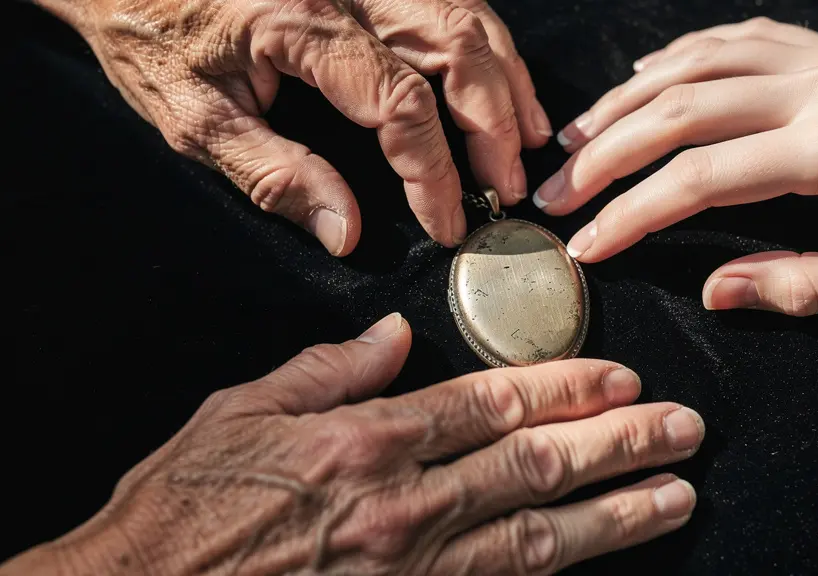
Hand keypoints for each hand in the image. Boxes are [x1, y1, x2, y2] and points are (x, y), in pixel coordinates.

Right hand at [2, 313, 702, 575]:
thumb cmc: (181, 513)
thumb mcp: (237, 414)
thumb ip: (327, 371)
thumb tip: (396, 338)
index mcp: (362, 443)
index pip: (489, 403)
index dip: (565, 387)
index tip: (620, 378)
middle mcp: (400, 507)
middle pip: (534, 466)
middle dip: (619, 445)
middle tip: (682, 428)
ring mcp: (412, 572)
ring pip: (538, 538)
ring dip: (615, 515)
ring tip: (676, 495)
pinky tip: (598, 562)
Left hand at [39, 0, 551, 255]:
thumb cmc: (153, 38)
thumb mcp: (195, 120)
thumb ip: (274, 176)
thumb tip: (347, 234)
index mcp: (300, 22)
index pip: (398, 100)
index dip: (433, 169)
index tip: (447, 223)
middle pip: (454, 43)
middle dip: (494, 121)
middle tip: (510, 184)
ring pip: (464, 13)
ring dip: (506, 80)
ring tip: (529, 140)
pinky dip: (487, 46)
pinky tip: (503, 84)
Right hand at [533, 17, 817, 315]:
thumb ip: (804, 287)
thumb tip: (715, 291)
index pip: (702, 176)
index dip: (631, 213)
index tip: (586, 244)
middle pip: (680, 107)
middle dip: (605, 154)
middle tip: (553, 192)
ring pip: (695, 61)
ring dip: (624, 101)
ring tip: (575, 141)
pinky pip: (734, 36)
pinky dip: (676, 57)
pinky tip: (641, 81)